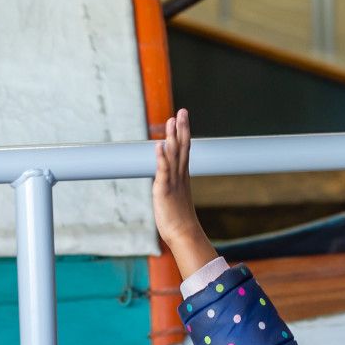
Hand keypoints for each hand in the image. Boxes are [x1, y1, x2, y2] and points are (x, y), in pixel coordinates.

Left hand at [151, 108, 217, 277]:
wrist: (183, 233)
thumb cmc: (178, 218)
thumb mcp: (175, 196)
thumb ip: (172, 184)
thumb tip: (168, 179)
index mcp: (182, 175)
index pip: (184, 148)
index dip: (183, 131)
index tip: (182, 116)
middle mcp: (179, 175)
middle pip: (182, 147)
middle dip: (181, 128)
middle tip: (181, 111)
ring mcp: (173, 181)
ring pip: (174, 155)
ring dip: (172, 138)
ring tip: (171, 121)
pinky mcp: (164, 190)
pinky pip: (163, 171)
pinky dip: (161, 158)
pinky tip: (160, 146)